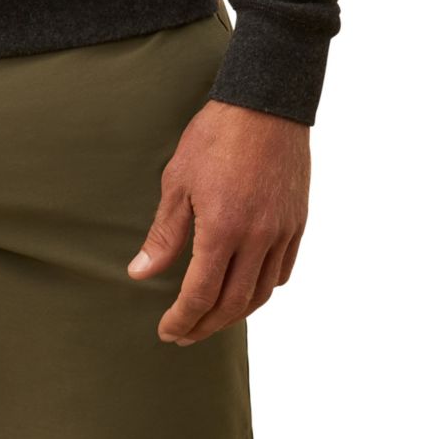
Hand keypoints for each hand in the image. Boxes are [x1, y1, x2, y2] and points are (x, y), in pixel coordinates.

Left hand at [126, 100, 308, 343]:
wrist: (265, 104)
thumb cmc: (215, 137)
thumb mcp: (177, 181)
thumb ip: (164, 234)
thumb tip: (141, 273)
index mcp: (222, 229)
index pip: (201, 295)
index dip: (182, 319)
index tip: (168, 331)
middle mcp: (257, 238)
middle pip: (233, 304)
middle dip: (205, 326)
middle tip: (185, 334)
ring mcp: (282, 232)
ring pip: (261, 293)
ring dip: (235, 314)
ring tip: (212, 319)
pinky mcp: (297, 222)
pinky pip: (283, 270)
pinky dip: (263, 289)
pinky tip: (246, 289)